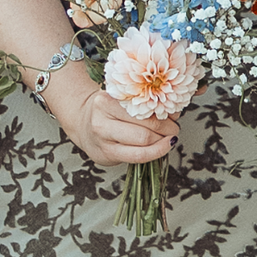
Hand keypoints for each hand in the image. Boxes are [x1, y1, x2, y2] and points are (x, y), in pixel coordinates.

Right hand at [47, 69, 179, 166]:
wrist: (82, 123)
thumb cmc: (107, 110)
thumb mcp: (121, 99)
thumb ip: (145, 102)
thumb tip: (174, 111)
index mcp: (107, 100)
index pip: (144, 107)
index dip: (165, 113)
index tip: (174, 115)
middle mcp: (102, 119)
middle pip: (146, 127)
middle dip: (167, 129)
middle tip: (174, 129)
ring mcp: (103, 139)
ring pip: (143, 143)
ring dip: (163, 142)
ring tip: (169, 138)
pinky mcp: (106, 155)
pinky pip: (138, 157)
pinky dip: (156, 152)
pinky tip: (162, 148)